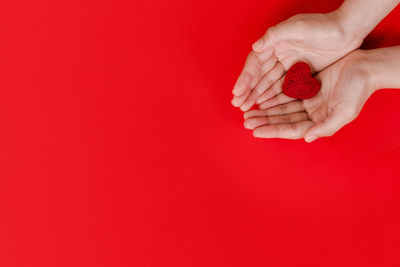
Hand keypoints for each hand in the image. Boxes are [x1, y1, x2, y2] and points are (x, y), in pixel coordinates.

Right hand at [232, 12, 362, 111]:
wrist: (348, 31)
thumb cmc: (324, 26)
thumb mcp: (299, 27)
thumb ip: (275, 35)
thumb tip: (255, 46)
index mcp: (275, 43)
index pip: (255, 63)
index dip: (245, 78)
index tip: (237, 92)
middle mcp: (279, 54)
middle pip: (260, 76)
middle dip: (248, 91)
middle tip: (238, 105)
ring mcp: (290, 65)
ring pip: (270, 83)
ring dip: (258, 96)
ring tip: (247, 108)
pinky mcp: (301, 73)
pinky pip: (284, 88)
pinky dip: (274, 97)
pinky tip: (265, 106)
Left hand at [243, 50, 375, 141]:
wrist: (365, 67)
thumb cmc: (358, 90)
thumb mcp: (344, 111)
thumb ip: (325, 126)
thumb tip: (308, 138)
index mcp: (319, 122)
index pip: (291, 129)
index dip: (272, 130)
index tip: (255, 132)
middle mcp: (312, 114)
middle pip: (283, 120)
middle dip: (264, 121)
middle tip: (246, 121)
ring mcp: (309, 101)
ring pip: (282, 108)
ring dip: (266, 110)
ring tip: (248, 112)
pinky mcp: (307, 88)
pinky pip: (286, 94)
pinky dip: (274, 97)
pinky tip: (260, 99)